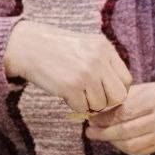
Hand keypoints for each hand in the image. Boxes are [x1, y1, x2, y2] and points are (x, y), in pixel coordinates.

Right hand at [4, 20, 131, 114]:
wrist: (28, 46)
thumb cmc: (57, 49)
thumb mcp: (87, 45)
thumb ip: (105, 63)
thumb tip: (120, 92)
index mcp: (105, 48)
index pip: (126, 80)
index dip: (117, 91)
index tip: (105, 93)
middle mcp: (98, 60)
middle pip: (118, 96)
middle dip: (107, 103)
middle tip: (93, 98)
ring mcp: (86, 74)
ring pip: (100, 105)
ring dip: (88, 104)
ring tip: (76, 92)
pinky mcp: (71, 87)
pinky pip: (83, 109)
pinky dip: (75, 106)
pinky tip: (66, 94)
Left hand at [86, 82, 154, 154]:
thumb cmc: (153, 96)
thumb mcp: (140, 90)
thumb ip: (120, 100)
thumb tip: (96, 112)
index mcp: (153, 100)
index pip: (124, 113)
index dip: (105, 118)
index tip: (92, 119)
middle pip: (126, 130)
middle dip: (104, 132)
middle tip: (90, 131)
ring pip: (130, 144)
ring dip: (111, 142)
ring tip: (100, 136)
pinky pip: (137, 151)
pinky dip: (122, 148)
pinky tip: (114, 141)